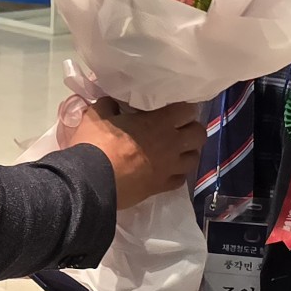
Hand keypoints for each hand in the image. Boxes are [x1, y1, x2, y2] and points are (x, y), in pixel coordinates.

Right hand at [69, 98, 205, 209]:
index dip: (183, 108)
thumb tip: (112, 103)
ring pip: (194, 159)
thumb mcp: (97, 115)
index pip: (188, 109)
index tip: (173, 109)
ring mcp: (169, 168)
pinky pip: (180, 180)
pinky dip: (177, 174)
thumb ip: (109, 105)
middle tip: (178, 130)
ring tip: (175, 151)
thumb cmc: (96, 144)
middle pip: (199, 134)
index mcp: (159, 122)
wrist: (91, 181)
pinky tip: (166, 171)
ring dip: (187, 153)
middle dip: (191, 130)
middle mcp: (171, 144)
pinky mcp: (162, 187)